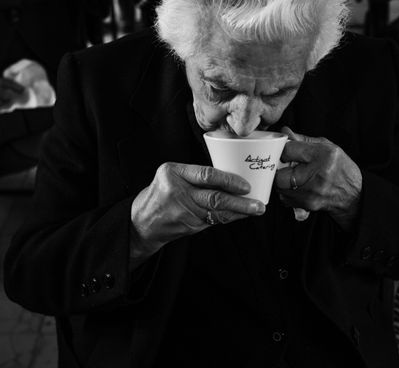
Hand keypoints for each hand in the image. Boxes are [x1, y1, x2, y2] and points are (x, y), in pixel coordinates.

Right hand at [130, 162, 265, 257]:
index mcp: (173, 172)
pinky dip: (229, 217)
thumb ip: (195, 174)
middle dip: (240, 202)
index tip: (245, 185)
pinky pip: (214, 220)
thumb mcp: (171, 174)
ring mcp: (183, 212)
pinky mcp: (189, 226)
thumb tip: (230, 174)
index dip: (228, 180)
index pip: (206, 175)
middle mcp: (178, 192)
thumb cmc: (161, 192)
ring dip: (239, 212)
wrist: (141, 221)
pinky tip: (241, 215)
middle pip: (214, 197)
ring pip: (217, 212)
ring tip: (255, 210)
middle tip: (257, 203)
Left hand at [274, 127, 361, 230]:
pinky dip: (287, 191)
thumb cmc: (341, 168)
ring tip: (293, 175)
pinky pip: (285, 198)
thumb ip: (302, 140)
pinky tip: (297, 186)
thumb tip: (284, 132)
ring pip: (279, 187)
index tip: (284, 150)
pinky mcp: (308, 204)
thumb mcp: (326, 147)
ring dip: (282, 181)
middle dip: (279, 168)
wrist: (354, 194)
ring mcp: (312, 192)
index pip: (288, 150)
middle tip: (285, 165)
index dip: (282, 149)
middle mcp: (317, 175)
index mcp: (322, 155)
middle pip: (279, 173)